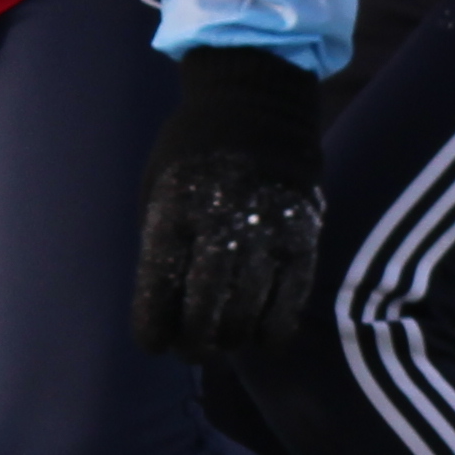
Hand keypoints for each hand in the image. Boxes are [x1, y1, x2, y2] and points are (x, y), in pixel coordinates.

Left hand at [132, 47, 328, 361]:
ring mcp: (266, 233)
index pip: (158, 291)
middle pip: (203, 312)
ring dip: (230, 339)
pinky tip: (259, 334)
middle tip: (191, 346)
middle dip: (193, 343)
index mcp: (174, 210)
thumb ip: (161, 247)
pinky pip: (289, 306)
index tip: (153, 340)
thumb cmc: (193, 157)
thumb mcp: (158, 190)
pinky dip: (272, 332)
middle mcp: (220, 223)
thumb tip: (168, 314)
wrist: (258, 108)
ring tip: (222, 338)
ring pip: (246, 316)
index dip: (152, 330)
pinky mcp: (303, 240)